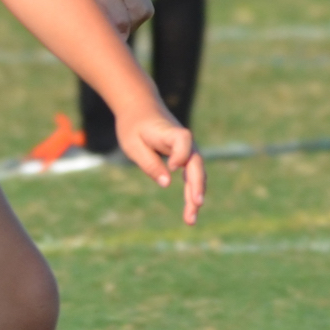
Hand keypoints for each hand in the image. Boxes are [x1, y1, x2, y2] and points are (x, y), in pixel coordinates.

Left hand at [85, 0, 151, 38]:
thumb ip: (116, 20)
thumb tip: (121, 40)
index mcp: (142, 13)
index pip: (121, 36)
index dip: (105, 31)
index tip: (95, 19)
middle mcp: (145, 13)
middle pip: (121, 30)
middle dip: (107, 23)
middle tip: (97, 6)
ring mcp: (140, 8)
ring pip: (118, 22)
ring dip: (106, 16)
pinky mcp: (133, 3)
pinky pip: (117, 14)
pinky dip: (107, 10)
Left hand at [115, 105, 205, 225]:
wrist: (140, 110)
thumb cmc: (134, 126)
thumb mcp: (133, 144)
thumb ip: (149, 162)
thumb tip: (166, 183)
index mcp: (171, 132)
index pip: (183, 141)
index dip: (181, 154)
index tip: (173, 166)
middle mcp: (185, 142)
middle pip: (196, 164)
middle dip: (196, 186)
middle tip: (195, 206)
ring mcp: (188, 151)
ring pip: (196, 174)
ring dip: (195, 196)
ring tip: (190, 219)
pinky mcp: (185, 158)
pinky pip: (192, 176)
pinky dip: (191, 192)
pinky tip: (190, 210)